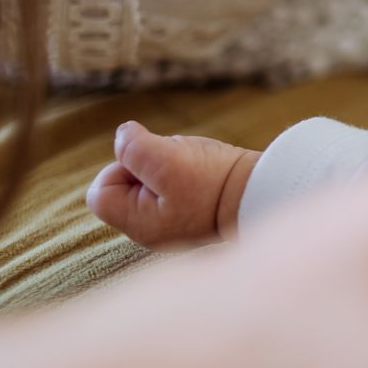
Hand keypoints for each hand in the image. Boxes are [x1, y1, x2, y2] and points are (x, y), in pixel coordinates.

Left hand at [87, 121, 258, 248]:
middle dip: (146, 166)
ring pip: (149, 185)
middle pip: (125, 186)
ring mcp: (171, 226)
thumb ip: (133, 147)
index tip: (154, 164)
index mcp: (139, 224)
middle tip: (179, 166)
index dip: (121, 167)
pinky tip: (205, 178)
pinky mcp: (190, 216)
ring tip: (196, 171)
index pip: (101, 191)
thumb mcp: (168, 159)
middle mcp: (150, 231)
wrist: (266, 191)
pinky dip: (183, 177)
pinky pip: (171, 190)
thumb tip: (122, 135)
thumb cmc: (216, 180)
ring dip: (167, 168)